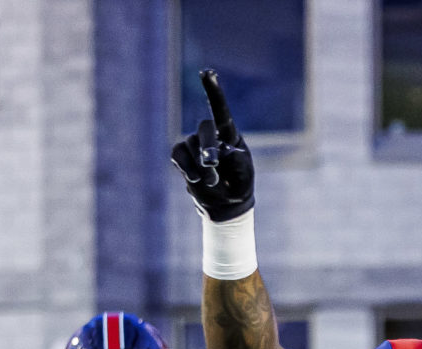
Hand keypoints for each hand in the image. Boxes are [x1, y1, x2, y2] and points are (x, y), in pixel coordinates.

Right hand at [169, 71, 256, 223]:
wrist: (226, 203)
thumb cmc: (238, 183)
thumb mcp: (243, 174)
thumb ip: (236, 161)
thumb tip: (223, 150)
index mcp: (229, 134)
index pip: (220, 111)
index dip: (213, 91)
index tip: (207, 72)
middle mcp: (211, 134)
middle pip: (204, 130)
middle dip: (208, 148)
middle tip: (213, 165)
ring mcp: (194, 144)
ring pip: (191, 146)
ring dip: (201, 167)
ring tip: (213, 182)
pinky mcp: (182, 155)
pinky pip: (178, 155)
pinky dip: (186, 168)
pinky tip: (195, 180)